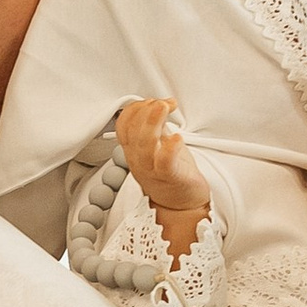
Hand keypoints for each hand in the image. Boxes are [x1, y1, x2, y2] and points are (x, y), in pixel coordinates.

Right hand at [116, 95, 211, 257]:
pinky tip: (178, 137)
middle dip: (145, 110)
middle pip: (132, 131)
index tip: (156, 101)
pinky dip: (170, 148)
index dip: (136, 107)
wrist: (182, 205)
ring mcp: (152, 169)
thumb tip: (156, 104)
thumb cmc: (172, 174)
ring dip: (153, 122)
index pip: (123, 124)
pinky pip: (164, 162)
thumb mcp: (159, 145)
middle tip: (163, 103)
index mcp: (134, 150)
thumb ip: (156, 126)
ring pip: (144, 145)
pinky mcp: (170, 178)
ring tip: (166, 108)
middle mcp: (138, 159)